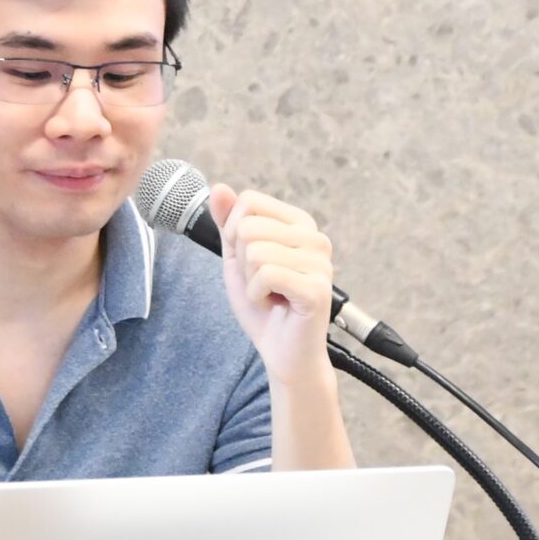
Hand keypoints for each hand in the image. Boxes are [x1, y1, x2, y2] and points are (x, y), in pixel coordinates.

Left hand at [205, 184, 334, 380]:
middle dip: (242, 260)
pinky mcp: (317, 288)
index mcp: (299, 223)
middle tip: (260, 282)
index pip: (249, 202)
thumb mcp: (236, 257)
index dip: (234, 233)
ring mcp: (320, 263)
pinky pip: (266, 274)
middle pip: (249, 226)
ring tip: (269, 294)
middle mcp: (315, 237)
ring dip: (250, 281)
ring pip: (255, 251)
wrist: (282, 352)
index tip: (250, 261)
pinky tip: (274, 304)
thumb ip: (228, 222)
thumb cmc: (264, 304)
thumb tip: (218, 187)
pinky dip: (257, 294)